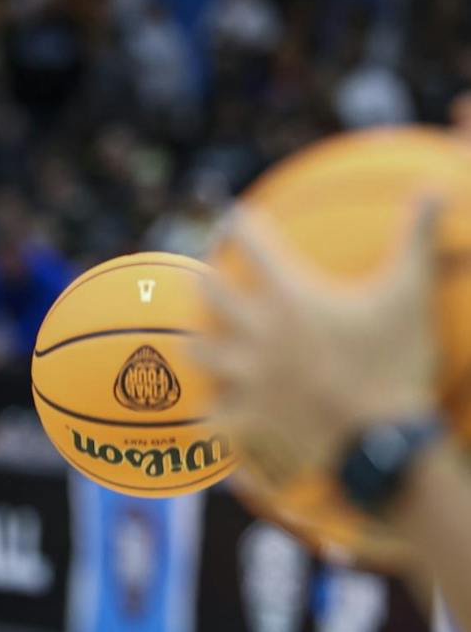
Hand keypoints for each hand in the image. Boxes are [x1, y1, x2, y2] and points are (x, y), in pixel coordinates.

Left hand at [196, 199, 441, 488]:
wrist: (384, 444)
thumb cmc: (397, 364)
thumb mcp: (410, 296)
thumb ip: (415, 238)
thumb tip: (434, 187)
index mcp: (290, 297)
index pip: (249, 243)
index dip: (238, 223)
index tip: (235, 216)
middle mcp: (257, 332)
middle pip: (207, 291)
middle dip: (206, 276)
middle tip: (210, 272)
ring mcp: (246, 376)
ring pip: (197, 350)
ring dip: (198, 339)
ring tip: (202, 335)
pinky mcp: (245, 417)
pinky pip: (211, 412)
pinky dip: (209, 408)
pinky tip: (209, 407)